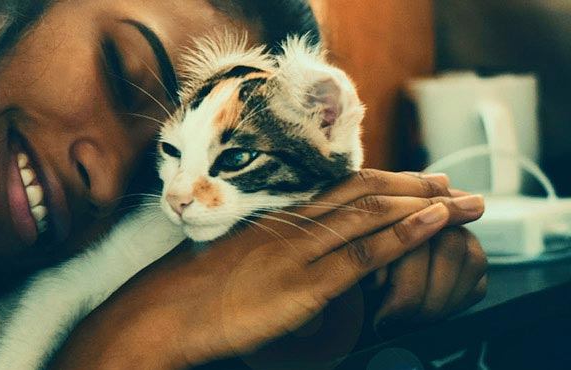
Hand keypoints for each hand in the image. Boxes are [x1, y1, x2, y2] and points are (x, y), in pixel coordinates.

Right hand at [50, 170, 484, 368]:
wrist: (167, 310)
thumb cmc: (192, 291)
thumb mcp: (236, 260)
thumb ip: (270, 253)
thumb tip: (292, 257)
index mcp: (278, 219)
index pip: (340, 190)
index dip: (384, 181)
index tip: (414, 180)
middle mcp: (293, 226)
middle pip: (364, 192)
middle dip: (414, 185)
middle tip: (451, 181)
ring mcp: (301, 252)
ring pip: (373, 216)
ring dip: (425, 204)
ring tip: (463, 201)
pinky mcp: (305, 283)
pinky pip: (364, 255)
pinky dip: (403, 235)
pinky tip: (432, 225)